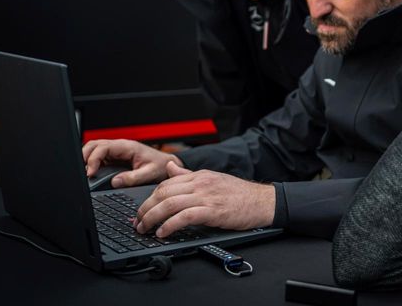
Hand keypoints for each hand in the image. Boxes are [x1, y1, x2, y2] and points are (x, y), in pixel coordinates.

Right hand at [82, 139, 181, 187]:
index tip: (91, 173)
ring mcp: (116, 152)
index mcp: (127, 147)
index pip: (103, 147)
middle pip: (94, 145)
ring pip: (94, 150)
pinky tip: (92, 174)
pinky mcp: (114, 159)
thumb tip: (115, 182)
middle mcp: (119, 147)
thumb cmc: (160, 166)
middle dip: (85, 157)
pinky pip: (98, 158)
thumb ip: (133, 178)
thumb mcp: (149, 173)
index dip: (93, 159)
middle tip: (85, 173)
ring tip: (86, 174)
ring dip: (86, 159)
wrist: (166, 166)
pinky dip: (91, 164)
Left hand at [135, 161, 275, 237]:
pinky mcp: (213, 211)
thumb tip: (170, 167)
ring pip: (170, 204)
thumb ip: (189, 175)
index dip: (149, 198)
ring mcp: (206, 196)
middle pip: (163, 193)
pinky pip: (184, 217)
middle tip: (138, 223)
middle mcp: (201, 183)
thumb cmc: (240, 194)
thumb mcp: (213, 179)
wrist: (263, 201)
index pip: (166, 184)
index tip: (142, 211)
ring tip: (145, 230)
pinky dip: (169, 226)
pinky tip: (163, 233)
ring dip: (152, 218)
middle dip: (145, 209)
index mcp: (199, 176)